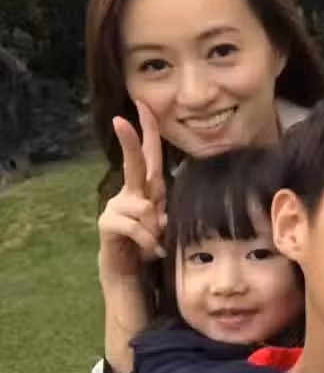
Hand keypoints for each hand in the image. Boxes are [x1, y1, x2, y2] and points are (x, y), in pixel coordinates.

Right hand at [97, 101, 166, 281]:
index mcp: (148, 187)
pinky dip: (148, 241)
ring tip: (155, 243)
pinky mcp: (109, 223)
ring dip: (156, 231)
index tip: (142, 105)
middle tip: (121, 120)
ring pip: (145, 208)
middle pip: (134, 163)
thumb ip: (166, 212)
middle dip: (130, 142)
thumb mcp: (166, 224)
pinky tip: (151, 250)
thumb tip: (161, 215)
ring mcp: (117, 206)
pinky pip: (137, 228)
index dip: (147, 130)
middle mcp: (131, 192)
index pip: (150, 154)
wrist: (129, 268)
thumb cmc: (150, 241)